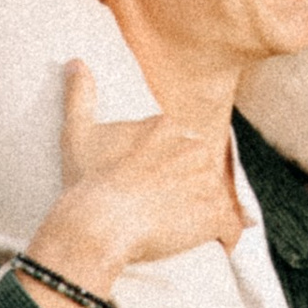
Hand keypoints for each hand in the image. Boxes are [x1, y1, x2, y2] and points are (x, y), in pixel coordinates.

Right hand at [20, 64, 245, 307]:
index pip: (180, 145)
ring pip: (215, 195)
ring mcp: (206, 180)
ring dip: (206, 211)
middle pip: (200, 168)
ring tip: (185, 230)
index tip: (154, 186)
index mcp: (166, 126)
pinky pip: (231, 226)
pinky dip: (227, 236)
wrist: (98, 222)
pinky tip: (216, 244)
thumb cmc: (87, 181)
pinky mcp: (214, 212)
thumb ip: (80, 95)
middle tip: (168, 210)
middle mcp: (192, 147)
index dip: (168, 168)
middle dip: (190, 187)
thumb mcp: (78, 134)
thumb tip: (76, 62)